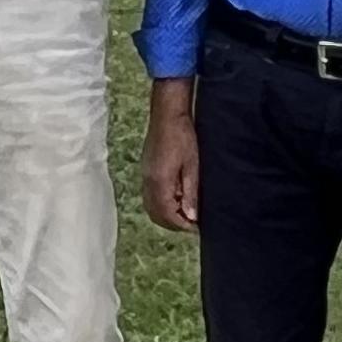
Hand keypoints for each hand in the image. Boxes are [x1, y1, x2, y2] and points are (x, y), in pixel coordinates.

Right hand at [141, 80, 199, 233]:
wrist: (167, 114)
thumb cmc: (183, 137)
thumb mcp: (192, 166)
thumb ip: (190, 193)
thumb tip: (191, 217)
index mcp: (160, 182)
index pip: (167, 214)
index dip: (183, 225)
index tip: (197, 227)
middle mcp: (148, 182)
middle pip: (156, 214)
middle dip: (174, 223)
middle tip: (192, 223)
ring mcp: (145, 176)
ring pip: (151, 207)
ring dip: (167, 214)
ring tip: (185, 211)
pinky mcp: (146, 170)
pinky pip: (150, 196)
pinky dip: (161, 203)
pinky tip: (177, 197)